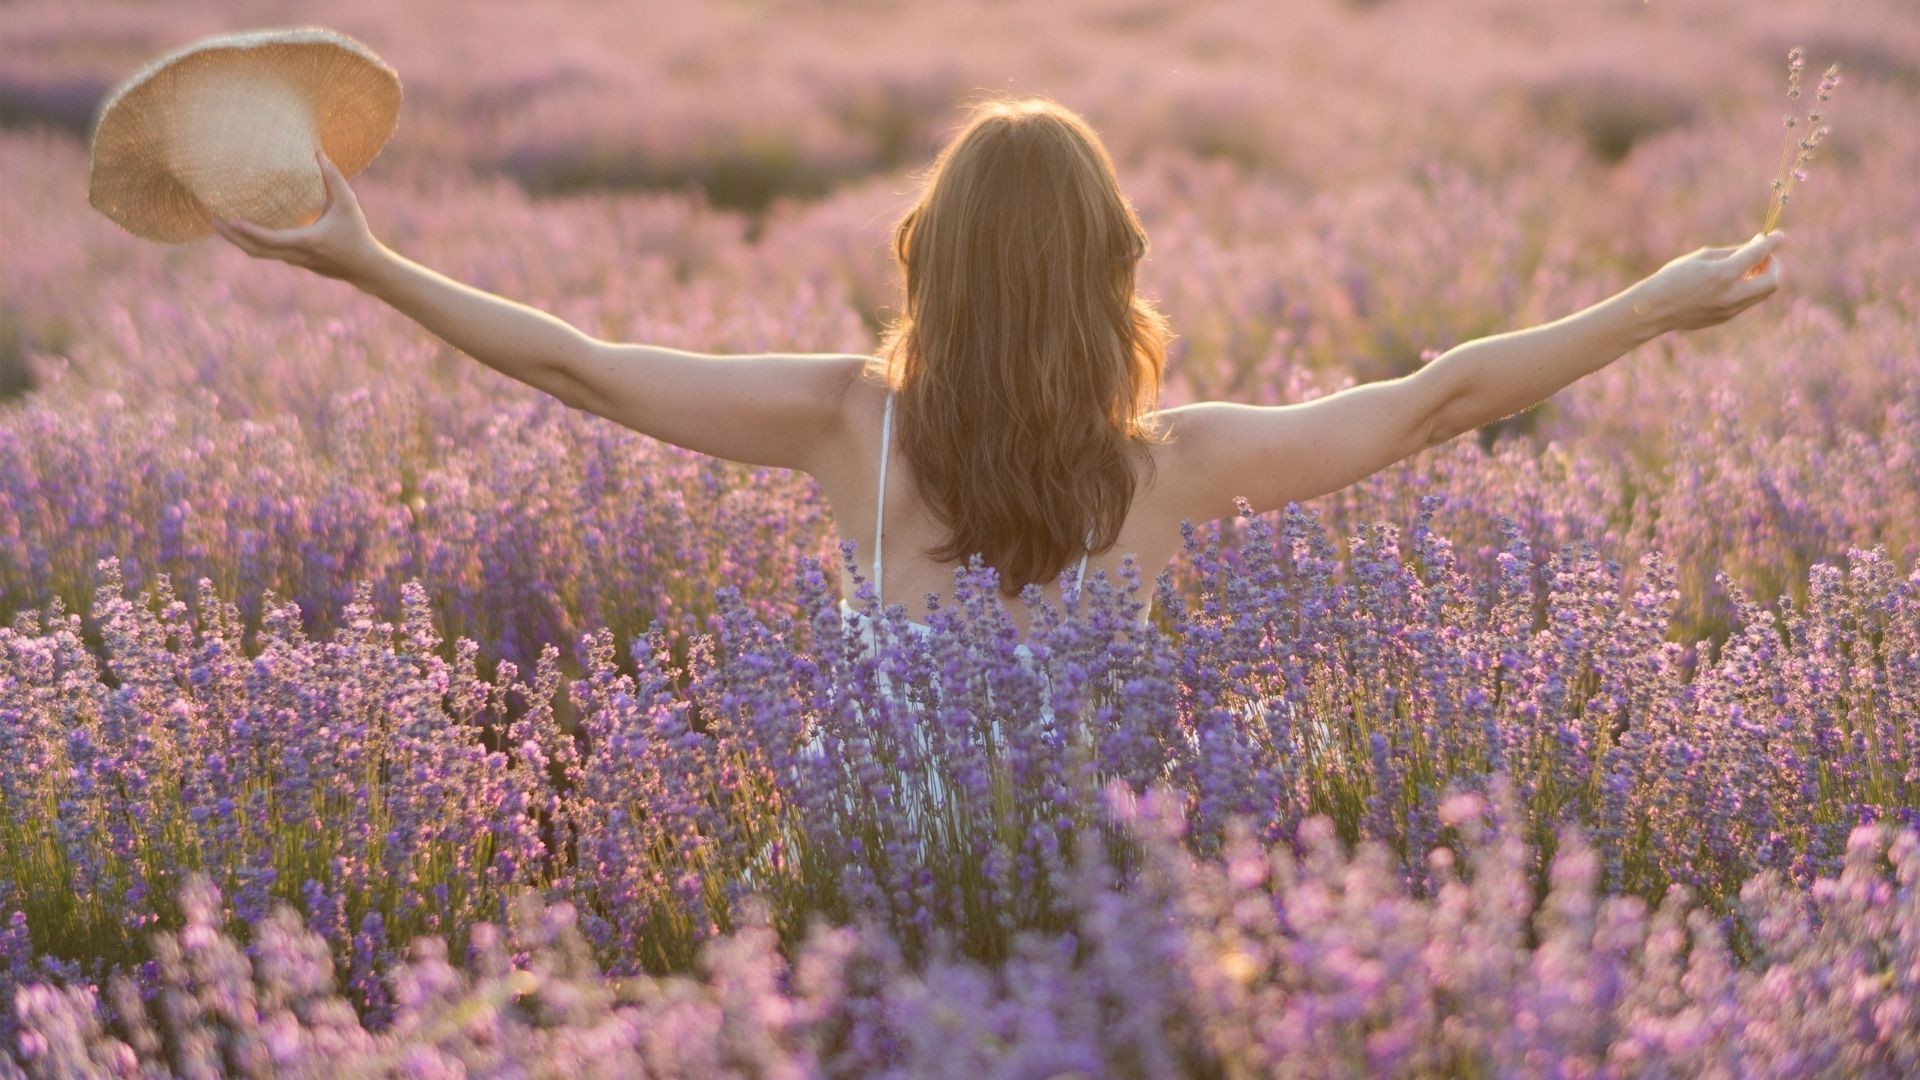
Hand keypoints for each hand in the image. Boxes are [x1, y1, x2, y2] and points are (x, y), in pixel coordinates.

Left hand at [210, 151, 382, 283]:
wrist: (365, 268)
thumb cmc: (357, 234)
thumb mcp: (348, 204)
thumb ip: (333, 178)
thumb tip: (318, 152)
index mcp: (306, 241)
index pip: (271, 239)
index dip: (250, 231)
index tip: (230, 219)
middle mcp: (295, 255)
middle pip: (254, 250)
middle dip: (231, 236)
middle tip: (211, 218)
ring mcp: (293, 261)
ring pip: (257, 253)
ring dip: (237, 240)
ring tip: (219, 223)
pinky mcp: (294, 262)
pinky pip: (266, 252)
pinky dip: (250, 241)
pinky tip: (241, 229)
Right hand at [1634, 231, 1783, 332]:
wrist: (1653, 310)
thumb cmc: (1672, 278)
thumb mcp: (1701, 257)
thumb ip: (1731, 253)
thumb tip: (1755, 247)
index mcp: (1723, 274)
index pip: (1758, 254)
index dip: (1771, 243)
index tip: (1778, 236)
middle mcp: (1731, 295)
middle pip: (1771, 281)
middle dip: (1772, 266)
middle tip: (1763, 256)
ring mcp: (1730, 310)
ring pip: (1762, 293)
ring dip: (1762, 278)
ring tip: (1749, 267)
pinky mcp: (1725, 318)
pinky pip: (1747, 301)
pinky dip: (1749, 288)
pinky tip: (1735, 281)